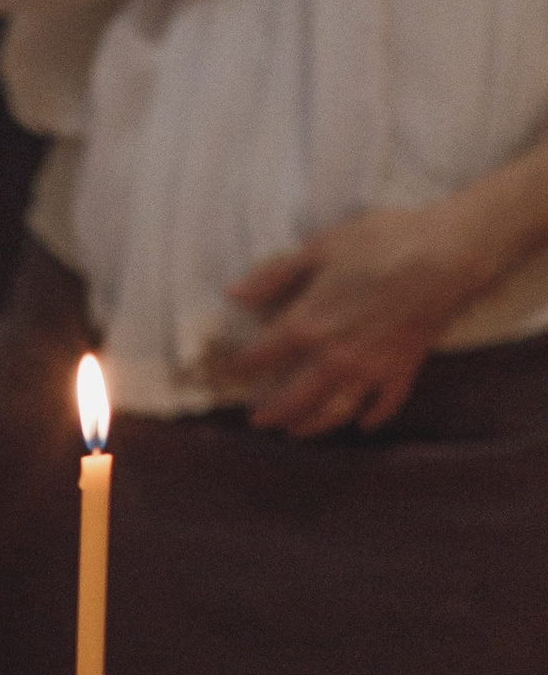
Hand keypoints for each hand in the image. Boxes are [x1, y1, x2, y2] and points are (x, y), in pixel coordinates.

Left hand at [206, 198, 493, 433]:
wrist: (447, 254)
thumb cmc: (382, 242)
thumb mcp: (319, 247)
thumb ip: (274, 275)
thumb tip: (234, 295)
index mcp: (306, 326)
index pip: (261, 356)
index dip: (239, 367)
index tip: (228, 373)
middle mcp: (333, 358)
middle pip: (293, 398)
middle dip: (272, 412)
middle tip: (258, 420)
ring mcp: (369, 370)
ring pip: (333, 411)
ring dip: (312, 426)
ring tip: (296, 432)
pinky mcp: (403, 370)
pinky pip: (385, 403)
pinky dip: (373, 416)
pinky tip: (364, 423)